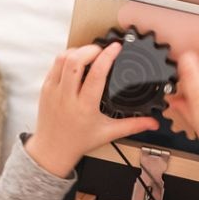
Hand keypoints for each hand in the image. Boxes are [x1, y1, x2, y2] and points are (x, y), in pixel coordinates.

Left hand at [25, 43, 158, 176]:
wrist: (53, 150)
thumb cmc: (78, 142)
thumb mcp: (109, 133)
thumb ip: (133, 125)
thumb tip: (152, 122)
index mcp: (85, 107)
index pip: (97, 74)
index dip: (107, 56)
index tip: (116, 48)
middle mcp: (68, 97)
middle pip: (76, 61)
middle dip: (91, 49)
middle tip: (102, 49)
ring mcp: (54, 91)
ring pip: (63, 59)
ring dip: (78, 51)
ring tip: (89, 53)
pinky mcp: (46, 88)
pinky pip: (54, 65)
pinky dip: (66, 57)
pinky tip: (76, 61)